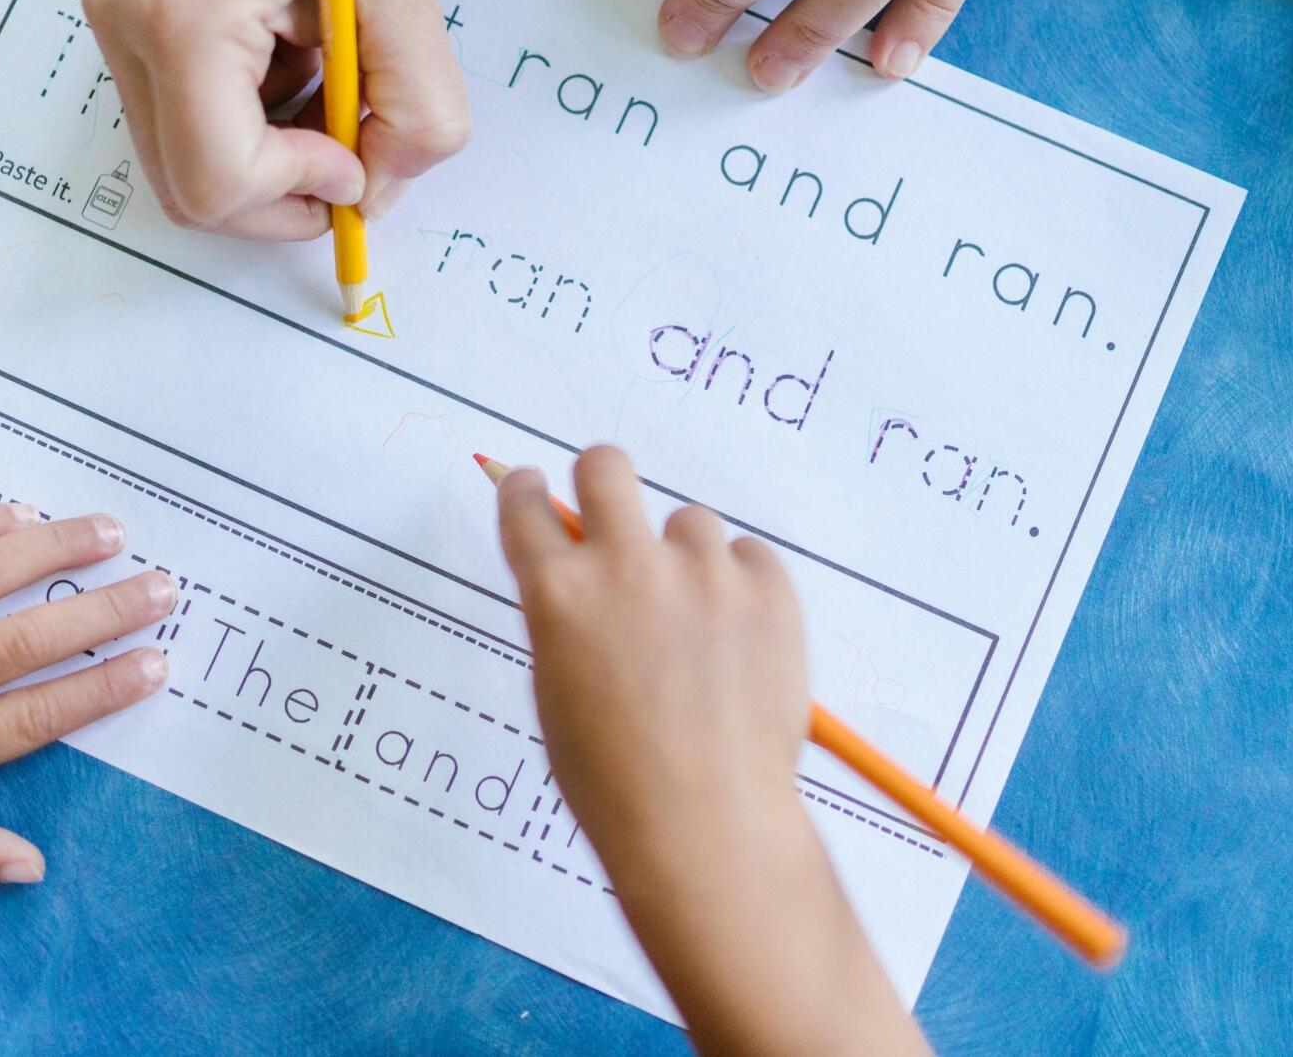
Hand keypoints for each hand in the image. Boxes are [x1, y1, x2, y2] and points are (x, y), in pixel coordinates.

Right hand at [82, 0, 469, 237]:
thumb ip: (413, 105)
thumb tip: (383, 191)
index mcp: (179, 13)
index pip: (216, 180)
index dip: (300, 192)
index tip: (361, 154)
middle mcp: (124, 21)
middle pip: (188, 188)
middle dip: (282, 192)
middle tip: (358, 149)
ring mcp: (118, 15)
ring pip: (188, 155)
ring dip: (272, 151)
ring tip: (333, 71)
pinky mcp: (133, 9)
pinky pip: (187, 108)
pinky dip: (253, 113)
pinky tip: (302, 51)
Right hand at [498, 449, 929, 1056]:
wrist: (705, 826)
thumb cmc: (616, 780)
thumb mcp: (557, 692)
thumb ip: (565, 619)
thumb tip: (579, 575)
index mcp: (558, 595)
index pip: (525, 506)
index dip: (526, 492)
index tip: (534, 486)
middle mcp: (625, 567)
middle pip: (606, 466)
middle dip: (600, 478)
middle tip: (610, 508)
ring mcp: (702, 574)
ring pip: (689, 523)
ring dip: (685, 560)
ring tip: (696, 632)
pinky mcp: (767, 589)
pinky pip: (750, 558)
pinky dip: (741, 588)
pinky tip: (738, 644)